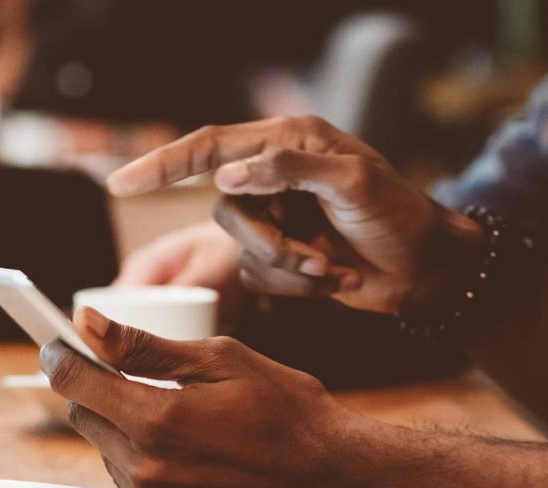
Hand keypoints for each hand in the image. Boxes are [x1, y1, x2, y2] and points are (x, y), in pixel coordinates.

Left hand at [40, 307, 375, 487]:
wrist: (333, 482)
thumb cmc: (289, 412)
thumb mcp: (224, 360)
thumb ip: (147, 347)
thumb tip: (88, 324)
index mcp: (158, 420)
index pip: (74, 382)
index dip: (61, 357)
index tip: (58, 345)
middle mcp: (146, 470)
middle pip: (84, 418)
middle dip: (103, 393)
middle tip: (147, 383)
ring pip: (107, 454)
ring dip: (126, 433)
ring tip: (185, 425)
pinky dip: (148, 469)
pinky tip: (193, 461)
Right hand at [107, 116, 484, 314]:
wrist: (427, 269)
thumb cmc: (400, 215)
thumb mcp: (353, 182)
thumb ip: (289, 170)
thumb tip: (229, 172)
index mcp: (286, 142)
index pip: (208, 147)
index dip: (161, 164)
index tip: (120, 183)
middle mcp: (272, 177)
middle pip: (226, 210)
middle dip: (270, 243)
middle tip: (317, 255)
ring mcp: (275, 220)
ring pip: (242, 251)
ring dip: (291, 268)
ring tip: (335, 270)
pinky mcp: (281, 259)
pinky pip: (260, 279)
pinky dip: (300, 286)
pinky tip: (337, 278)